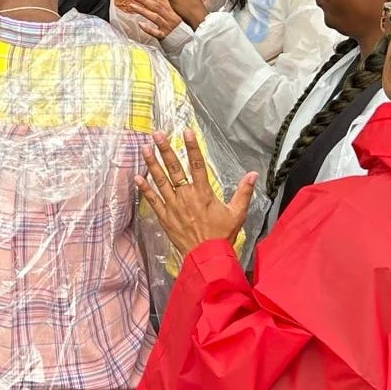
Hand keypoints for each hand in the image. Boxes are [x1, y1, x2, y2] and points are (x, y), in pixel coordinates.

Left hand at [123, 0, 182, 39]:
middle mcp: (170, 17)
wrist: (188, 40)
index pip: (159, 0)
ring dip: (143, 11)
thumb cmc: (179, 23)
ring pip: (155, 17)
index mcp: (172, 9)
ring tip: (132, 5)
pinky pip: (156, 32)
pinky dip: (148, 28)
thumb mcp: (175, 10)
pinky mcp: (166, 36)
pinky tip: (140, 24)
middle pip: (156, 6)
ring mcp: (168, 26)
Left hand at [141, 135, 255, 258]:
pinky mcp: (165, 217)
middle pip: (174, 169)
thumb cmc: (222, 235)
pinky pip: (153, 200)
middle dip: (165, 150)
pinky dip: (144, 189)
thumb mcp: (238, 213)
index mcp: (203, 193)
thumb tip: (253, 174)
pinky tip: (137, 177)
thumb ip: (244, 192)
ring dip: (152, 164)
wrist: (207, 257)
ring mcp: (174, 206)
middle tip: (157, 134)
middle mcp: (186, 197)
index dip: (192, 147)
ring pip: (160, 181)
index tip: (187, 132)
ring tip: (144, 149)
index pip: (197, 165)